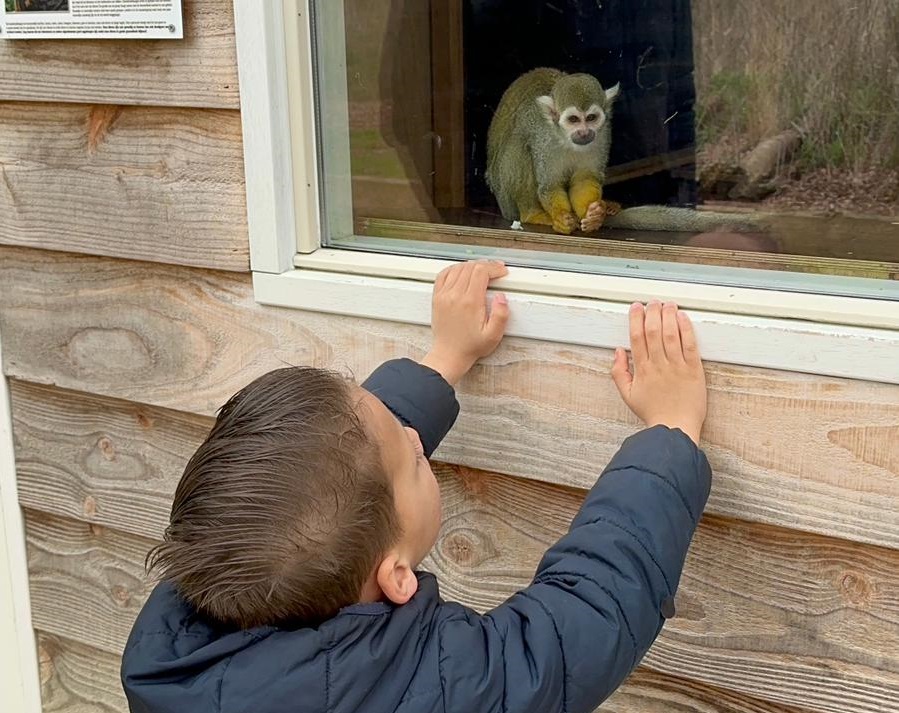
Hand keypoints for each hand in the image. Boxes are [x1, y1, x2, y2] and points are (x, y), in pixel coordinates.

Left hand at [421, 260, 509, 384]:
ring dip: (471, 265)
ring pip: (458, 268)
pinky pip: (443, 274)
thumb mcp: (493, 335)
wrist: (449, 354)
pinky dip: (454, 268)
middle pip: (470, 267)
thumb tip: (502, 296)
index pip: (481, 271)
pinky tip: (462, 271)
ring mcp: (444, 295)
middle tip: (495, 270)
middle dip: (486, 265)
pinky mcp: (437, 298)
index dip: (494, 267)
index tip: (502, 271)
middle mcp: (455, 295)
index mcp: (470, 302)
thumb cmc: (470, 346)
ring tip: (482, 270)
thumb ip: (501, 315)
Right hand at [611, 301, 706, 443]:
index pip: (636, 337)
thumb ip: (619, 372)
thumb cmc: (653, 413)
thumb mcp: (628, 395)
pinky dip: (686, 329)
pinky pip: (689, 345)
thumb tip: (618, 352)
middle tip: (652, 302)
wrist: (675, 428)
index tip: (636, 307)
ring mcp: (677, 366)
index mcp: (642, 370)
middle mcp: (658, 365)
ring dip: (668, 316)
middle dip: (652, 312)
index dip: (636, 319)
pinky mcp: (693, 370)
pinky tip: (682, 317)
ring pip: (671, 334)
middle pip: (653, 331)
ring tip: (667, 304)